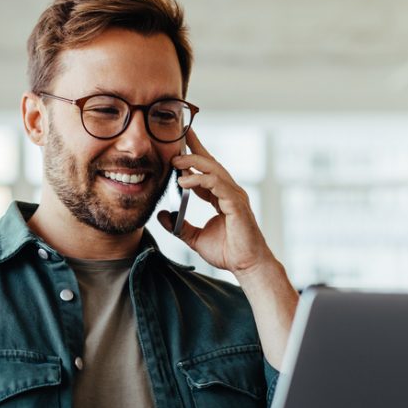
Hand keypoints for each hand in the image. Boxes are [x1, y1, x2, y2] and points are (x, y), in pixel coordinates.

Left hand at [157, 128, 274, 277]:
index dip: (193, 156)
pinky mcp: (236, 204)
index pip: (206, 171)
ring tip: (175, 162)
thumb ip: (179, 226)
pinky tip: (184, 181)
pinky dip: (200, 180)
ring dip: (193, 163)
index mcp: (221, 197)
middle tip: (175, 142)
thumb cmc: (228, 252)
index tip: (180, 143)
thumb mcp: (194, 237)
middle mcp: (229, 192)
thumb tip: (162, 215)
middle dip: (194, 149)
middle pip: (211, 163)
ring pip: (214, 170)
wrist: (245, 265)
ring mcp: (234, 196)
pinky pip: (217, 184)